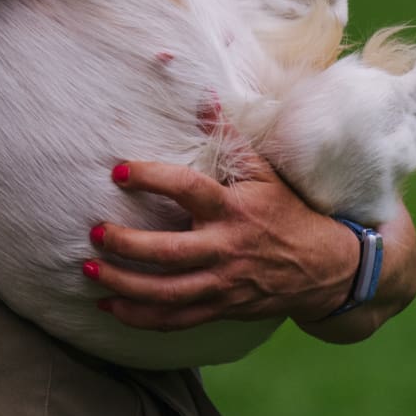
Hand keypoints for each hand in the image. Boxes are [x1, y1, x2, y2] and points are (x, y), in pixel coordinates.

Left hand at [86, 144, 357, 331]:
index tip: (118, 171)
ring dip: (124, 285)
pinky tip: (110, 307)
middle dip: (127, 245)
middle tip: (95, 233)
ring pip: (167, 293)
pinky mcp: (221, 308)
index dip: (152, 178)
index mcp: (233, 209)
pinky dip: (141, 317)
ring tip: (89, 271)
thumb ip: (230, 137)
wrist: (326, 269)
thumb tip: (204, 97)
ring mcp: (223, 284)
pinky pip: (176, 319)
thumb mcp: (264, 172)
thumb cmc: (287, 212)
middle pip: (170, 254)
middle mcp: (225, 249)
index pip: (187, 190)